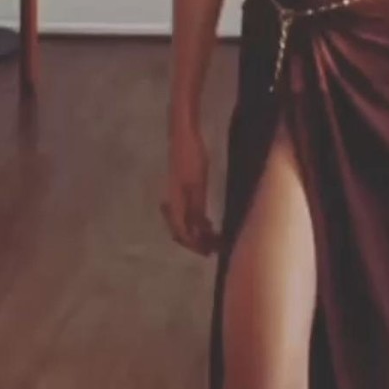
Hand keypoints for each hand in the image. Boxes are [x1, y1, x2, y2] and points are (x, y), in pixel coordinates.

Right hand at [161, 124, 219, 255]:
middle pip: (181, 230)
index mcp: (175, 202)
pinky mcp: (181, 189)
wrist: (184, 135)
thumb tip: (197, 232)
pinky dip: (197, 221)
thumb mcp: (197, 184)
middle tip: (214, 250)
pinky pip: (187, 212)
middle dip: (196, 242)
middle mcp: (173, 201)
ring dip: (198, 232)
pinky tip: (208, 223)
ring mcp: (176, 195)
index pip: (181, 232)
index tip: (208, 252)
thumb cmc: (191, 157)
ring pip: (184, 222)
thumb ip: (195, 208)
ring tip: (214, 239)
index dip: (194, 245)